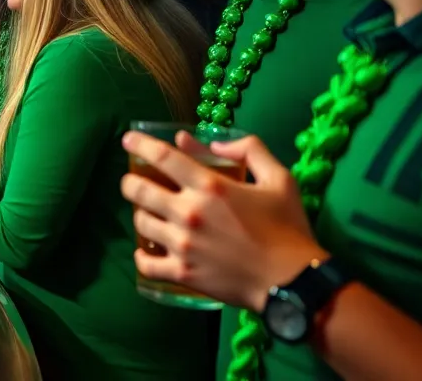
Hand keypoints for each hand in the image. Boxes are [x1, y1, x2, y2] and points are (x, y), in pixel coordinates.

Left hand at [120, 131, 326, 311]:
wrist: (294, 282)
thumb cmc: (288, 228)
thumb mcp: (279, 179)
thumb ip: (249, 150)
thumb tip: (211, 142)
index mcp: (210, 186)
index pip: (162, 156)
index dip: (139, 144)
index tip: (127, 139)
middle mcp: (189, 212)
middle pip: (138, 190)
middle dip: (130, 183)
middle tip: (133, 183)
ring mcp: (183, 244)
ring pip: (141, 223)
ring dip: (140, 215)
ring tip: (148, 215)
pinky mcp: (183, 273)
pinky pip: (147, 264)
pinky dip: (142, 257)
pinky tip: (146, 252)